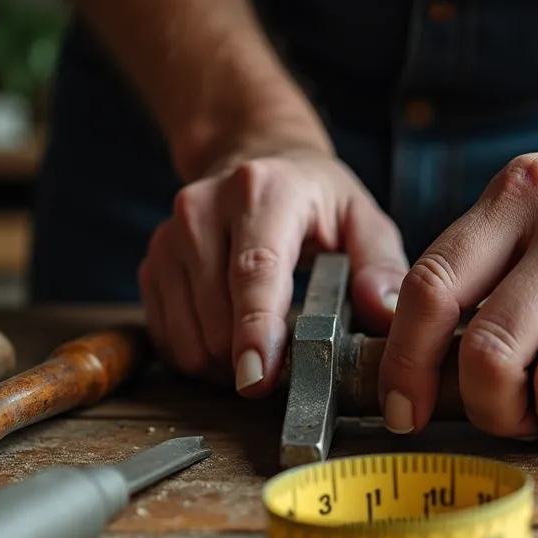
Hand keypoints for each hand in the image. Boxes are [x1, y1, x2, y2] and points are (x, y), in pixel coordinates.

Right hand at [140, 150, 407, 394]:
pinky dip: (199, 356)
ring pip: (187, 336)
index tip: (258, 378)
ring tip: (261, 350)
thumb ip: (381, 265)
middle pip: (216, 317)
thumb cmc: (314, 199)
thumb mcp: (362, 218)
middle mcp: (203, 210)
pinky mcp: (151, 264)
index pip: (253, 272)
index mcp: (262, 192)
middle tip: (288, 364)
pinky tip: (230, 342)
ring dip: (224, 364)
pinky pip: (166, 338)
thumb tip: (385, 313)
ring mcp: (169, 238)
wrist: (253, 158)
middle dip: (251, 359)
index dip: (254, 330)